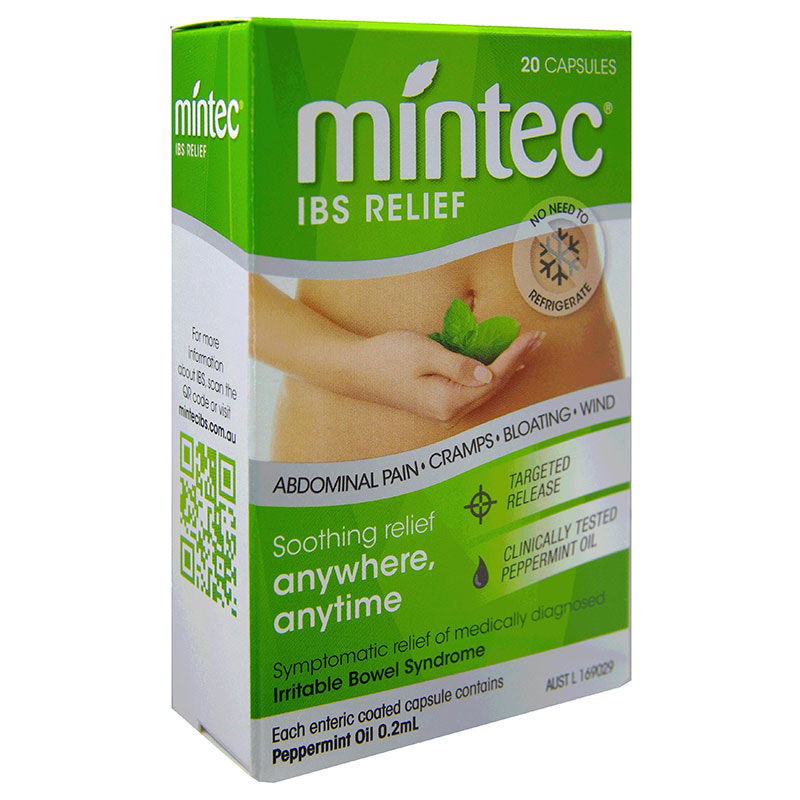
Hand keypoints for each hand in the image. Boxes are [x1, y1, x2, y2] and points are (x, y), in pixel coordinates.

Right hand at [346, 329, 544, 422]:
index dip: (514, 355)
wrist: (354, 369)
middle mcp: (449, 411)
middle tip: (538, 339)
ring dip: (506, 368)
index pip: (493, 377)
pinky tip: (499, 366)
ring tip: (527, 349)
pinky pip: (472, 390)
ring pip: (484, 390)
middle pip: (494, 387)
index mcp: (448, 400)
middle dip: (517, 361)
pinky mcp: (437, 403)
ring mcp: (443, 409)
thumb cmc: (386, 357)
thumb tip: (489, 376)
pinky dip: (489, 376)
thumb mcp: (424, 353)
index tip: (531, 336)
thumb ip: (459, 365)